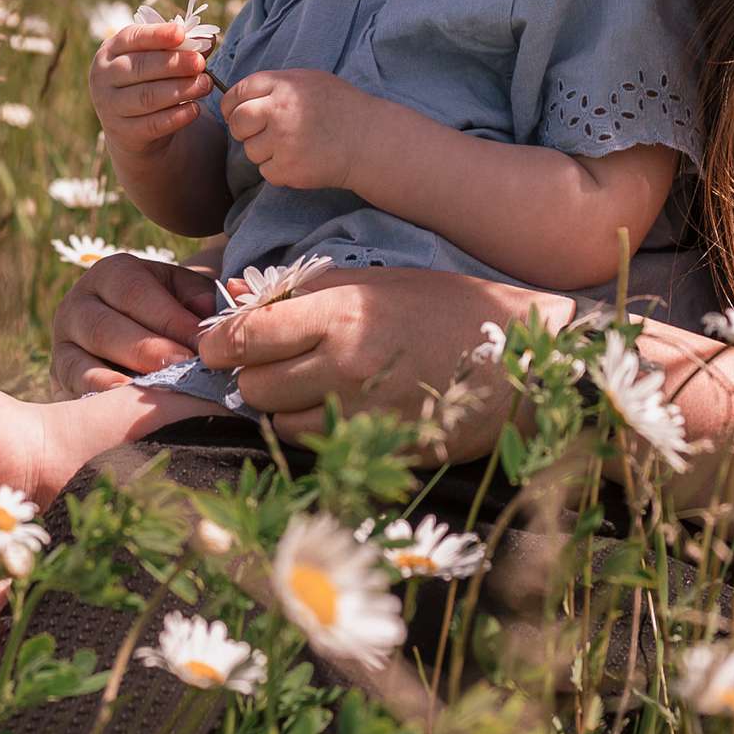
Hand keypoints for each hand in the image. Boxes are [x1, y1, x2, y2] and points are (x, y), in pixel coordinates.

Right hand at [49, 250, 223, 394]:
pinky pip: (71, 392)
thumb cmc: (163, 307)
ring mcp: (61, 344)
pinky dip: (96, 404)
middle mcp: (77, 305)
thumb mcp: (180, 290)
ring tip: (150, 394)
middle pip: (104, 328)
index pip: (136, 293)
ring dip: (116, 382)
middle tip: (180, 368)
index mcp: (111, 274)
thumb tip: (207, 312)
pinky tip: (122, 415)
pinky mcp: (58, 378)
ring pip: (80, 363)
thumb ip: (196, 296)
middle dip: (145, 350)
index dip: (169, 318)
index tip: (201, 343)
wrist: (128, 328)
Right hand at [91, 20, 211, 155]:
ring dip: (180, 89)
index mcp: (111, 50)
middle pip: (140, 67)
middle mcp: (104, 77)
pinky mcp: (123, 132)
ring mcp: (109, 106)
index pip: (132, 37)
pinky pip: (152, 124)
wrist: (132, 128)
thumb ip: (182, 48)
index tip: (181, 33)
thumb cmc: (149, 81)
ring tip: (205, 85)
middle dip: (174, 63)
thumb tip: (207, 39)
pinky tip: (195, 109)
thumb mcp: (159, 60)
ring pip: (147, 96)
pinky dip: (176, 116)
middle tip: (200, 63)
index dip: (157, 34)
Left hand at [196, 265, 561, 451]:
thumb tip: (238, 297)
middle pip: (254, 387)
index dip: (219, 342)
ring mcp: (363, 416)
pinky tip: (339, 410)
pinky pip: (322, 448)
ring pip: (281, 423)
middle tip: (268, 365)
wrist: (519, 360)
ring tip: (308, 387)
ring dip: (282, 408)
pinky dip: (316, 432)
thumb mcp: (377, 281)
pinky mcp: (381, 452)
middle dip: (252, 377)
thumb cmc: (446, 308)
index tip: (213, 344)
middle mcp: (344, 368)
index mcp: (340, 316)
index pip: (246, 336)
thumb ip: (306, 293)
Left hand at [220, 68, 365, 191]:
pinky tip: (299, 160)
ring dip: (264, 152)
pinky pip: (266, 171)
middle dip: (243, 130)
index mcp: (283, 85)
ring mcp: (283, 141)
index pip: (238, 92)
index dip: (233, 105)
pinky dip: (278, 170)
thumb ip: (276, 85)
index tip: (236, 113)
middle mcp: (279, 111)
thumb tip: (241, 96)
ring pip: (250, 150)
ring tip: (292, 146)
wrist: (369, 139)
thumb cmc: (341, 107)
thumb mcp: (309, 81)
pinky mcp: (289, 168)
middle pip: (237, 123)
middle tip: (260, 133)